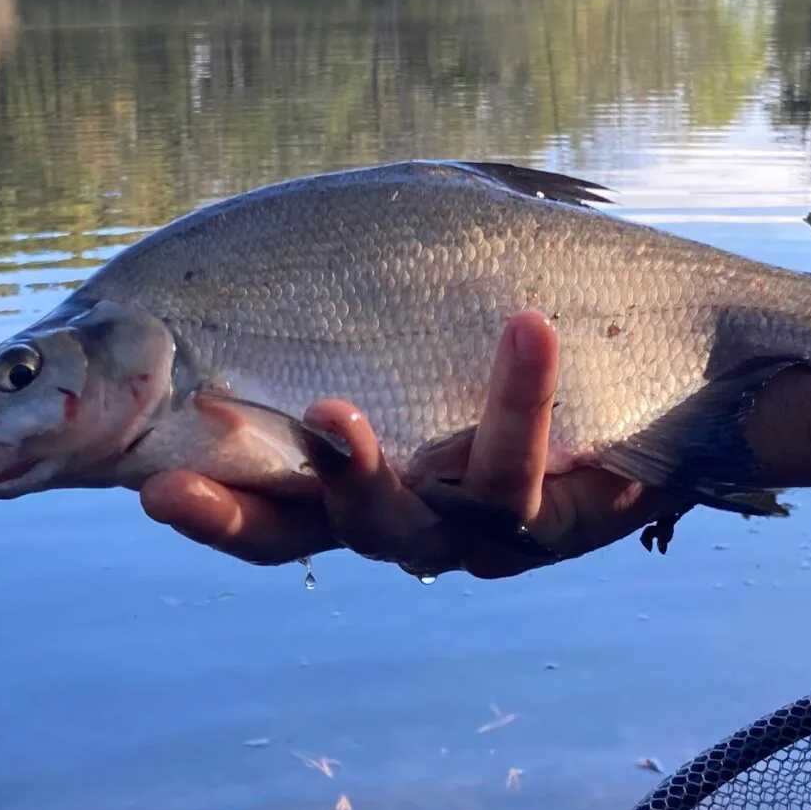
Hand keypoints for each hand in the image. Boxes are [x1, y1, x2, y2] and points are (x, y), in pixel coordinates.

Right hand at [139, 312, 683, 577]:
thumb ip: (302, 295)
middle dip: (327, 484)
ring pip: (450, 515)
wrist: (652, 360)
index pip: (264, 516)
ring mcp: (486, 526)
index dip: (212, 516)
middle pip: (348, 528)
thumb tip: (175, 281)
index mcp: (347, 482)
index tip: (158, 490)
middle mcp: (409, 516)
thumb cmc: (489, 305)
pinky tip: (529, 325)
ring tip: (414, 372)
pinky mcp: (566, 518)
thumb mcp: (382, 289)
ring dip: (433, 447)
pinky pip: (536, 478)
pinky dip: (529, 398)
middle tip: (325, 416)